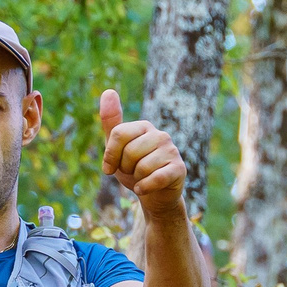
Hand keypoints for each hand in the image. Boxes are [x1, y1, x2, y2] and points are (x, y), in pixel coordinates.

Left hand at [99, 90, 185, 213]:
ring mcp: (172, 151)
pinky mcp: (179, 169)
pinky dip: (144, 187)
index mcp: (144, 127)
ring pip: (142, 167)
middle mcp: (160, 135)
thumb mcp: (117, 148)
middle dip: (125, 169)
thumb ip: (111, 122)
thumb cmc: (134, 170)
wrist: (154, 196)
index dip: (109, 155)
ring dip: (136, 179)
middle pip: (129, 152)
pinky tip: (143, 189)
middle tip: (132, 172)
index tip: (109, 167)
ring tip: (142, 178)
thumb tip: (108, 90)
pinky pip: (155, 178)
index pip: (118, 134)